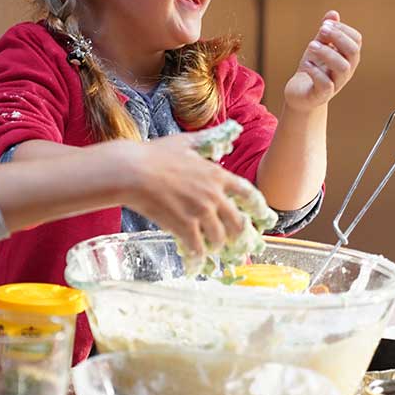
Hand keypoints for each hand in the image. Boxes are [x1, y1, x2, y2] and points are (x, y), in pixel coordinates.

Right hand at [117, 135, 254, 256]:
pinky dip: (198, 258)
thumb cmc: (154, 154)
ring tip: (211, 250)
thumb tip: (228, 130)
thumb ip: (208, 139)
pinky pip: (197, 248)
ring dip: (216, 246)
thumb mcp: (186, 142)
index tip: (263, 217)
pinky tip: (195, 264)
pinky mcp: (184, 226)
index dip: (258, 208)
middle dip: (238, 236)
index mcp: (216, 175)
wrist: (131, 171)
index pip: (247, 193)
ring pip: (219, 238)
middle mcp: (213, 195)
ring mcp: (199, 212)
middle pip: (237, 222)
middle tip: (235, 243)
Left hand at [284, 10, 361, 111]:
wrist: (300, 94)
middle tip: (321, 30)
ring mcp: (336, 83)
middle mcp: (346, 70)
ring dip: (327, 53)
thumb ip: (325, 33)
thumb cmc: (312, 69)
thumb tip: (333, 14)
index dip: (343, 29)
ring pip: (343, 67)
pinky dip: (315, 71)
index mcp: (347, 57)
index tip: (325, 24)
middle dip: (338, 37)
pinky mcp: (322, 95)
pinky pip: (326, 84)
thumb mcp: (318, 48)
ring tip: (311, 46)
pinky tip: (306, 64)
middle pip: (353, 51)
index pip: (356, 40)